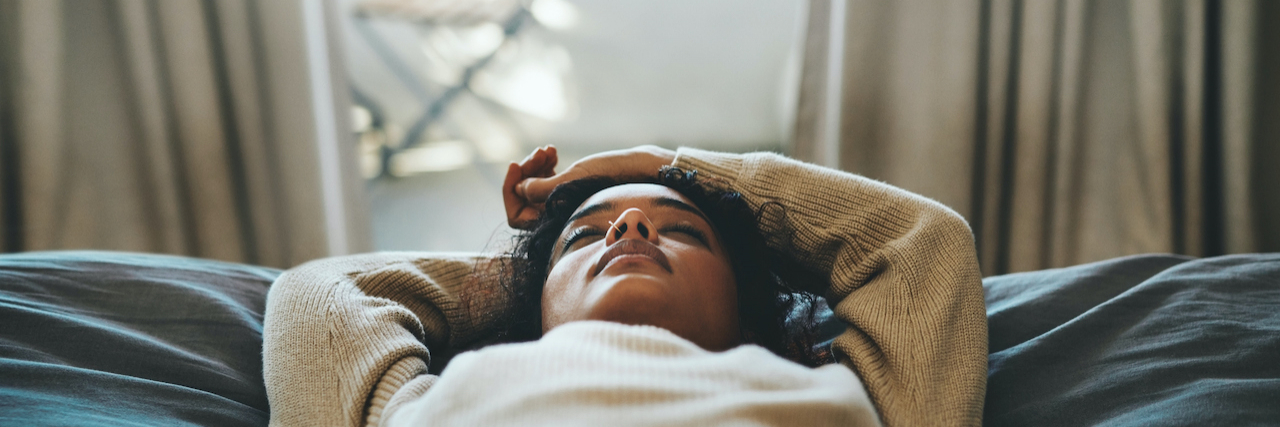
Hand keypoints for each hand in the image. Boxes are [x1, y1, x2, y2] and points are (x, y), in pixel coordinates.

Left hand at [503, 145, 676, 228]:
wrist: (645, 172)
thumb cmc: (615, 177)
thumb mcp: (576, 180)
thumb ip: (544, 189)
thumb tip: (519, 190)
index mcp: (557, 223)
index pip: (517, 216)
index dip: (511, 191)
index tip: (515, 164)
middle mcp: (558, 218)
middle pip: (524, 199)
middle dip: (526, 173)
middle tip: (541, 152)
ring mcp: (564, 205)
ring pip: (534, 189)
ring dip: (536, 166)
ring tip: (549, 150)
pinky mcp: (572, 193)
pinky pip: (547, 182)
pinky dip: (546, 166)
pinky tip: (554, 152)